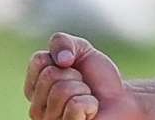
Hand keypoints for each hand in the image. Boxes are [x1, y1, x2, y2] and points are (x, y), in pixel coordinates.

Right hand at [25, 32, 146, 119]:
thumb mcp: (79, 49)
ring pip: (61, 91)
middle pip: (50, 75)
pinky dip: (89, 104)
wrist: (120, 99)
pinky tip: (91, 111)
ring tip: (87, 98)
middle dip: (74, 75)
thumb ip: (61, 42)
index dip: (63, 58)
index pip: (39, 60)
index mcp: (34, 88)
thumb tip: (62, 60)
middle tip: (83, 86)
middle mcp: (37, 108)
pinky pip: (75, 106)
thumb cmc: (97, 78)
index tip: (73, 68)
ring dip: (83, 90)